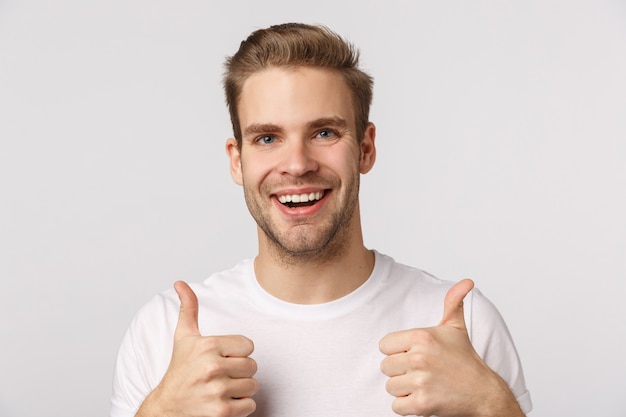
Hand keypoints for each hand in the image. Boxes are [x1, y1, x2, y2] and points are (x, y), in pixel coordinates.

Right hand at [137, 281, 257, 416]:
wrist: (167, 409)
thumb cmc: (179, 372)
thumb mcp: (183, 338)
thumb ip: (188, 308)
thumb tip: (180, 283)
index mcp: (208, 346)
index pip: (249, 345)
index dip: (237, 353)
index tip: (221, 358)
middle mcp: (212, 367)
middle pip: (253, 366)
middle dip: (240, 372)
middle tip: (221, 376)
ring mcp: (217, 390)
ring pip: (253, 386)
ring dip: (241, 390)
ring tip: (221, 390)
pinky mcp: (221, 412)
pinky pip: (250, 405)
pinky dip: (241, 408)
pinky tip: (223, 403)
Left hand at [379, 279, 522, 416]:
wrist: (483, 393)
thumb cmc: (465, 360)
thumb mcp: (456, 328)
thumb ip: (453, 302)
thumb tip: (466, 281)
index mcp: (421, 337)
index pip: (384, 345)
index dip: (397, 351)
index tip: (414, 354)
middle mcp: (419, 358)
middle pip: (386, 366)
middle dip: (401, 371)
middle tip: (422, 371)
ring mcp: (420, 382)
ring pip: (390, 386)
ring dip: (404, 389)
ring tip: (424, 384)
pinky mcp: (422, 404)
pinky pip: (397, 406)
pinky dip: (407, 406)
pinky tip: (424, 398)